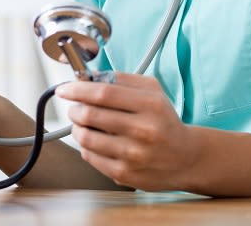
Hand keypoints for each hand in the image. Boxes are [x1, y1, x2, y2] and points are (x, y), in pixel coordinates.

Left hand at [55, 73, 193, 190]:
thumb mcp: (153, 91)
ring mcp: (133, 155)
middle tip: (74, 107)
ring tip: (83, 124)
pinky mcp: (124, 174)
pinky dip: (85, 146)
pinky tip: (94, 141)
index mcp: (150, 105)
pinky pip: (90, 156)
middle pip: (90, 115)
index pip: (103, 93)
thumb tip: (90, 77)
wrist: (186, 158)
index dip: (78, 89)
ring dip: (77, 127)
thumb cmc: (164, 121)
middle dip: (74, 108)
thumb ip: (122, 79)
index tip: (64, 89)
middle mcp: (143, 131)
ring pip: (86, 137)